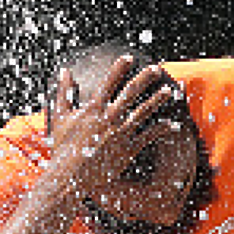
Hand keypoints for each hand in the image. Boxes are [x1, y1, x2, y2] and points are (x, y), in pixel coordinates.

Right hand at [45, 56, 181, 200]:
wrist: (70, 175)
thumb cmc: (63, 147)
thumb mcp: (60, 116)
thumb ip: (64, 92)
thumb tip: (64, 71)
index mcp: (93, 108)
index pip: (109, 81)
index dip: (120, 67)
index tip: (130, 57)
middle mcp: (109, 117)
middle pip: (131, 92)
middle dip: (145, 78)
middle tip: (157, 69)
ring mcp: (120, 133)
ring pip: (143, 112)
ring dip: (157, 100)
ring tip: (169, 91)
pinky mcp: (128, 150)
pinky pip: (149, 136)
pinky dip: (161, 129)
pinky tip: (173, 124)